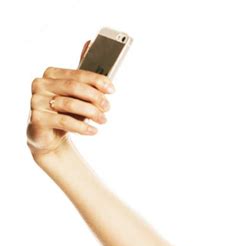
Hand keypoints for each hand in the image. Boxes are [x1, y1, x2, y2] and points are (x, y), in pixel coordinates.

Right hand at [26, 40, 114, 158]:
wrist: (49, 136)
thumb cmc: (66, 112)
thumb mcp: (76, 93)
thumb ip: (83, 72)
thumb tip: (90, 42)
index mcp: (51, 73)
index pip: (77, 74)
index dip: (97, 81)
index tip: (112, 89)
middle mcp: (41, 84)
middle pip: (74, 87)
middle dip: (95, 97)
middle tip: (108, 107)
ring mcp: (36, 101)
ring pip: (70, 104)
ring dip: (91, 113)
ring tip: (103, 120)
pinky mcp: (37, 119)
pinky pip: (64, 121)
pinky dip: (82, 127)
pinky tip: (93, 131)